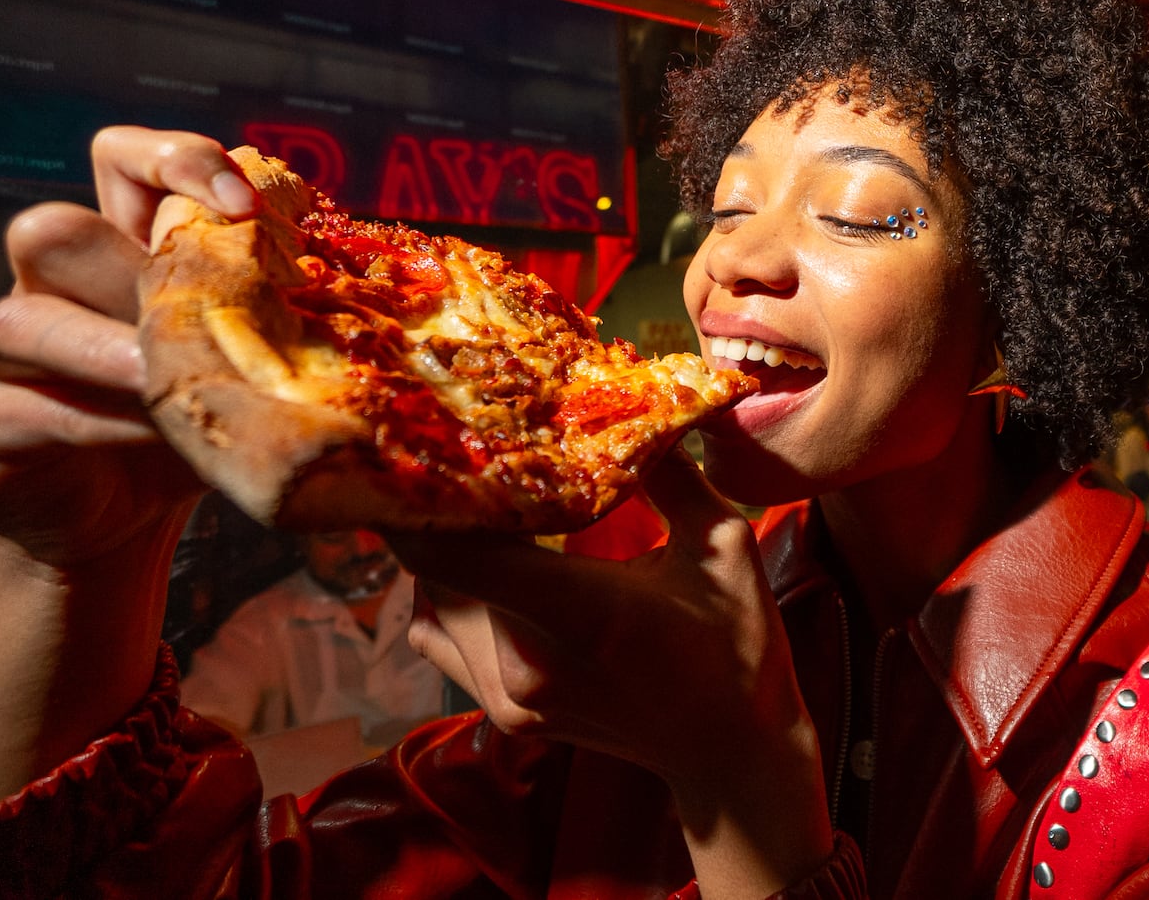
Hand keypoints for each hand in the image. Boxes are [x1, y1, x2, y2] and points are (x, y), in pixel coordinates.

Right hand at [0, 127, 253, 564]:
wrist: (112, 524)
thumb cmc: (184, 426)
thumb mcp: (236, 363)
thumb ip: (267, 316)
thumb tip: (362, 291)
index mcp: (116, 249)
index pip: (119, 160)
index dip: (174, 160)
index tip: (245, 201)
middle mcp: (47, 286)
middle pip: (53, 231)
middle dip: (130, 269)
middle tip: (207, 312)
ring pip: (21, 320)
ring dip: (109, 352)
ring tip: (172, 380)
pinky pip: (14, 408)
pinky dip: (92, 422)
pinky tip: (154, 432)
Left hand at [390, 450, 830, 897]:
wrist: (731, 747)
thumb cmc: (738, 641)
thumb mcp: (723, 542)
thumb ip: (668, 473)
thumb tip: (629, 402)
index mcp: (580, 614)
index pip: (453, 555)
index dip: (414, 500)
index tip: (410, 444)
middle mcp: (526, 664)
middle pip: (437, 567)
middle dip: (443, 508)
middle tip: (460, 451)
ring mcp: (509, 698)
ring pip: (434, 599)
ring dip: (449, 549)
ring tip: (475, 500)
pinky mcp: (504, 713)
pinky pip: (440, 637)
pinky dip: (450, 594)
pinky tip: (487, 563)